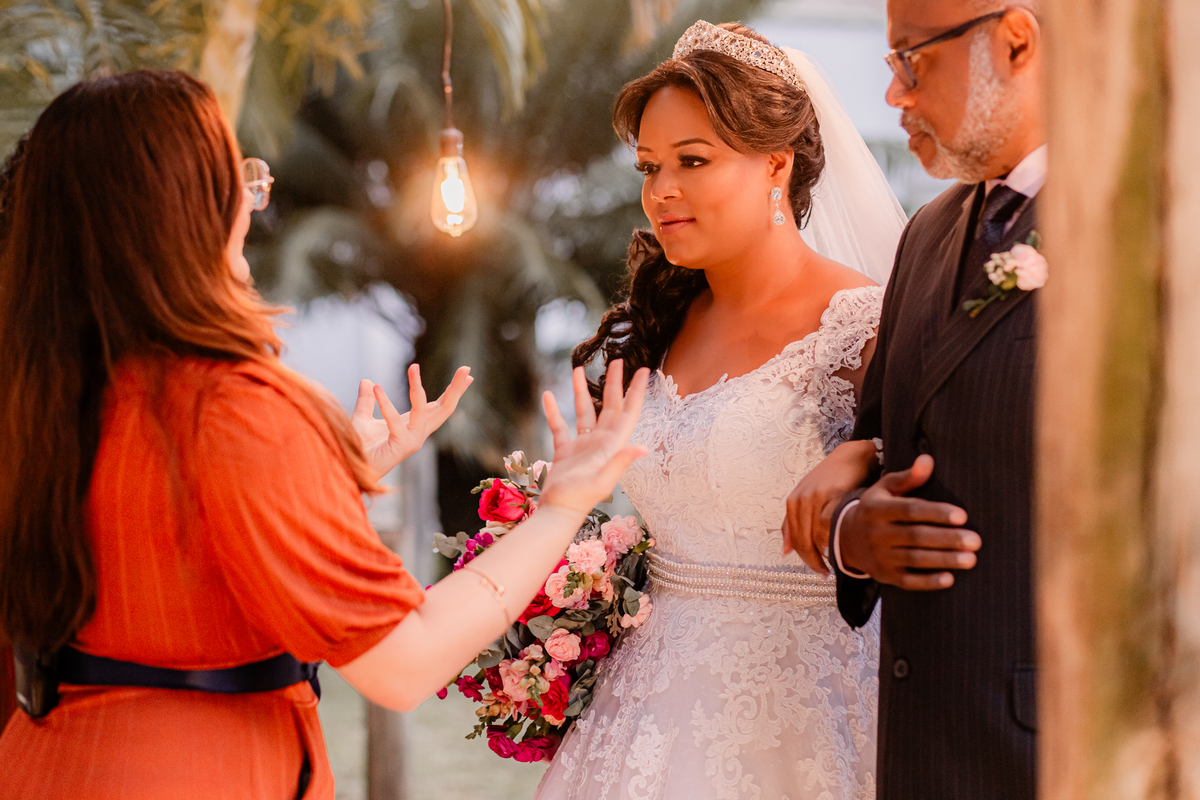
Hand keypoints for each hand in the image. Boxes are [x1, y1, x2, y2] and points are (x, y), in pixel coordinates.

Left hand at [351, 364, 472, 479]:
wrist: (351, 469)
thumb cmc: (358, 449)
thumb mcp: (363, 417)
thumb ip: (366, 401)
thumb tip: (366, 380)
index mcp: (414, 426)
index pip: (439, 406)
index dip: (454, 391)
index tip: (468, 374)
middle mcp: (418, 433)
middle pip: (444, 409)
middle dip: (456, 389)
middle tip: (466, 368)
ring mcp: (412, 440)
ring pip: (425, 411)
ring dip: (418, 387)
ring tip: (413, 366)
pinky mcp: (401, 446)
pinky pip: (395, 421)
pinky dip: (385, 403)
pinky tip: (376, 388)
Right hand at [539, 360, 649, 515]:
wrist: (558, 512)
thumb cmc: (579, 498)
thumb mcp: (602, 479)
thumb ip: (621, 461)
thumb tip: (643, 447)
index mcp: (612, 445)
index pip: (628, 412)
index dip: (637, 391)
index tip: (644, 370)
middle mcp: (600, 442)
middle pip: (609, 406)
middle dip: (613, 383)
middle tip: (616, 360)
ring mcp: (582, 446)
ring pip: (584, 412)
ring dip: (581, 391)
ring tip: (578, 369)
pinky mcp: (565, 451)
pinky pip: (560, 426)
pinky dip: (554, 411)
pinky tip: (547, 396)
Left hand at [783, 439, 878, 573]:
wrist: (851, 457)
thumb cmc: (831, 478)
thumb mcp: (807, 498)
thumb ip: (793, 523)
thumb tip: (785, 552)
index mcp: (793, 503)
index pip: (795, 540)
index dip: (806, 559)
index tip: (817, 570)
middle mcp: (802, 499)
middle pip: (804, 540)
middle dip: (815, 560)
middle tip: (826, 572)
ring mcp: (817, 497)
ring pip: (818, 534)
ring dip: (827, 551)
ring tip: (837, 561)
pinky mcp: (834, 494)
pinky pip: (834, 521)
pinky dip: (838, 536)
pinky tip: (845, 543)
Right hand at [839, 455, 980, 589]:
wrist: (847, 539)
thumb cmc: (876, 508)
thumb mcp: (885, 489)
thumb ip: (908, 477)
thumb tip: (928, 460)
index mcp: (878, 509)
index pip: (910, 510)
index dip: (936, 513)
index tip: (962, 516)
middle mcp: (877, 533)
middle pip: (915, 536)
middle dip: (947, 539)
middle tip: (975, 541)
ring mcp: (880, 556)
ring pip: (914, 559)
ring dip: (944, 560)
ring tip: (971, 559)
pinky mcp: (885, 575)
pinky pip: (908, 581)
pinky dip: (928, 582)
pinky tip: (949, 579)